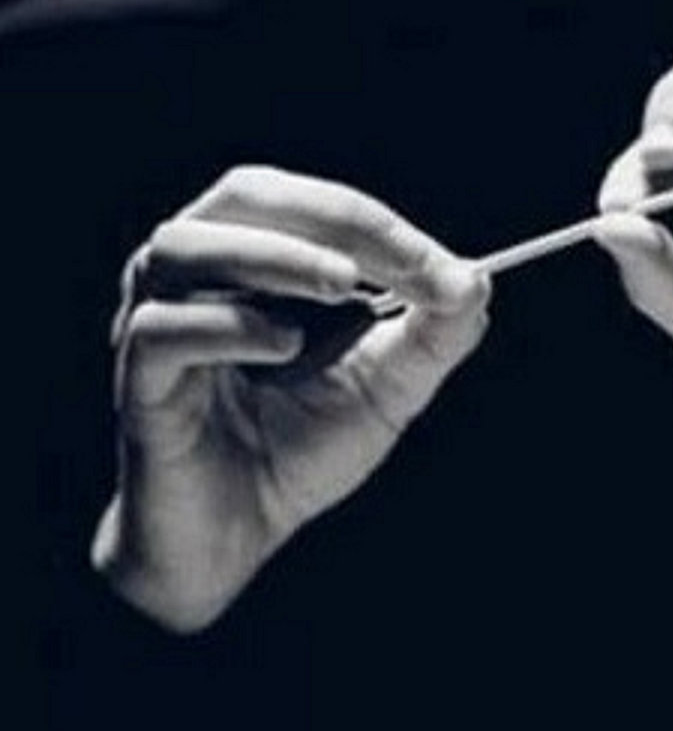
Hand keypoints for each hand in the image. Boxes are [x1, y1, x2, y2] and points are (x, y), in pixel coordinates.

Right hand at [93, 165, 489, 631]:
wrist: (241, 534)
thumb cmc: (301, 445)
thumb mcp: (388, 387)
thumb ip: (433, 336)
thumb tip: (475, 282)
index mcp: (253, 258)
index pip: (311, 205)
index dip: (380, 225)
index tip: (443, 267)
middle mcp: (195, 275)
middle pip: (244, 196)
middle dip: (331, 218)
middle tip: (398, 258)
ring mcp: (155, 323)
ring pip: (185, 247)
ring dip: (275, 256)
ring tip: (343, 288)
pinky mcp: (138, 382)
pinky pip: (161, 331)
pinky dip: (227, 326)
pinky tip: (284, 347)